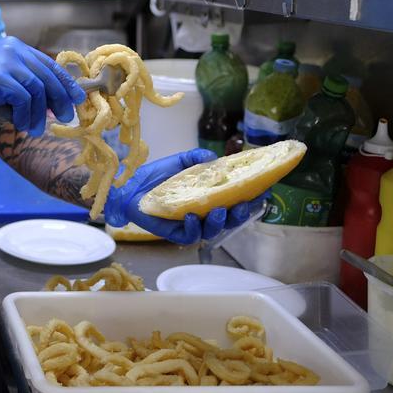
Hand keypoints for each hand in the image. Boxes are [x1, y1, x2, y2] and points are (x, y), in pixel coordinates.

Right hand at [0, 36, 85, 141]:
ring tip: (34, 128)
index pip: (49, 64)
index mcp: (16, 47)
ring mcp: (4, 61)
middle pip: (47, 76)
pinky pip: (23, 98)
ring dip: (39, 113)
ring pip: (37, 89)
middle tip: (65, 118)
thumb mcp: (8, 83)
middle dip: (59, 100)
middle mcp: (12, 49)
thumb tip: (62, 101)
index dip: (66, 82)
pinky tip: (18, 123)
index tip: (77, 99)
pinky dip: (23, 114)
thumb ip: (31, 85)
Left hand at [104, 149, 268, 245]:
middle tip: (244, 204)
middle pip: (229, 220)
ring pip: (212, 230)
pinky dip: (193, 227)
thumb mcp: (179, 163)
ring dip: (219, 221)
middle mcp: (204, 214)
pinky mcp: (175, 233)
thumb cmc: (156, 177)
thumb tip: (214, 157)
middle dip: (240, 214)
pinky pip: (190, 236)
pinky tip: (192, 216)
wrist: (130, 187)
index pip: (235, 201)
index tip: (263, 190)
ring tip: (220, 210)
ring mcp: (191, 225)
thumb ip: (196, 158)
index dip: (250, 198)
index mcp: (209, 198)